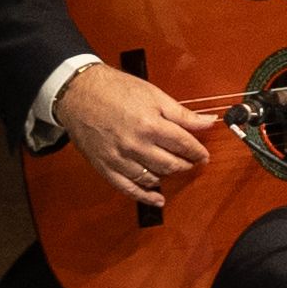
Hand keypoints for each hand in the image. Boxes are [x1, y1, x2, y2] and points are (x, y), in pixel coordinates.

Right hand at [54, 63, 216, 208]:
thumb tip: (208, 122)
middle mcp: (136, 145)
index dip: (198, 151)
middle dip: (186, 164)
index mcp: (150, 124)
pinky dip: (145, 196)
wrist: (78, 92)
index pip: (184, 145)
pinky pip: (128, 188)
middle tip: (191, 161)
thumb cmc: (114, 89)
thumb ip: (182, 113)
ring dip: (167, 176)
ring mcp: (120, 158)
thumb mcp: (153, 95)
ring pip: (153, 178)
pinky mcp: (105, 167)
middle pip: (171, 164)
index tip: (202, 154)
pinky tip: (156, 198)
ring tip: (173, 169)